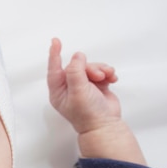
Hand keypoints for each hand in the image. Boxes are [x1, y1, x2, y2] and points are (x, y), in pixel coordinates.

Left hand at [46, 38, 145, 164]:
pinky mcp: (97, 85)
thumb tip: (77, 56)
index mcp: (59, 91)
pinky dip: (107, 73)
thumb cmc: (88, 114)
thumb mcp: (78, 91)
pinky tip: (112, 79)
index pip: (54, 69)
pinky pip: (101, 71)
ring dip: (100, 69)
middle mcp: (70, 87)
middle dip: (89, 67)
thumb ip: (75, 72)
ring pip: (90, 66)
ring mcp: (84, 86)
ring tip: (106, 77)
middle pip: (77, 66)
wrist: (105, 125)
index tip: (55, 41)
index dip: (55, 54)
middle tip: (97, 75)